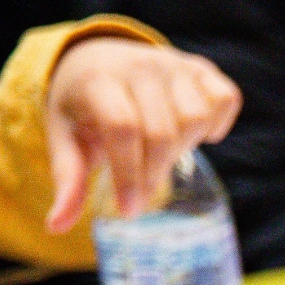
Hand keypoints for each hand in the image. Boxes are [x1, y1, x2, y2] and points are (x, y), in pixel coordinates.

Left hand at [44, 37, 240, 232]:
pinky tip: (195, 133)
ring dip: (185, 146)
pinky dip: (217, 124)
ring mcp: (173, 64)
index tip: (128, 209)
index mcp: (98, 79)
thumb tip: (57, 227)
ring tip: (163, 151)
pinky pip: (226, 99)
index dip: (129, 174)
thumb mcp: (66, 137)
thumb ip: (67, 178)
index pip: (123, 128)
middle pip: (161, 131)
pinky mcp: (201, 68)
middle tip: (144, 189)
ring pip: (197, 117)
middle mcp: (138, 65)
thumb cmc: (83, 107)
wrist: (98, 58)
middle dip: (154, 173)